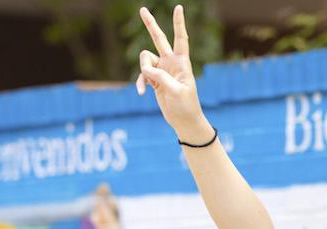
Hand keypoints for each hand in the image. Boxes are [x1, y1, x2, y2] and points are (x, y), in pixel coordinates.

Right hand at [137, 5, 210, 139]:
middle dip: (150, 25)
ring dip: (143, 70)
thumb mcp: (176, 92)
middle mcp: (171, 63)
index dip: (179, 24)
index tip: (179, 7)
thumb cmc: (186, 106)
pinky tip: (142, 93)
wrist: (184, 120)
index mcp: (182, 63)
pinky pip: (142, 74)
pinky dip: (140, 82)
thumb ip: (161, 78)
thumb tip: (145, 68)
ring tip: (150, 85)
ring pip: (145, 59)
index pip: (181, 39)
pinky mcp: (154, 79)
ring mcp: (162, 70)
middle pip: (159, 39)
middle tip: (142, 9)